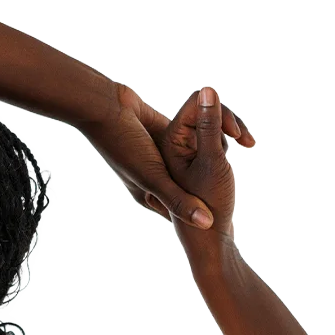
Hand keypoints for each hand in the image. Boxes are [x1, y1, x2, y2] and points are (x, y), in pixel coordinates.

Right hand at [81, 81, 252, 230]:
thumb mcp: (154, 178)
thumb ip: (179, 199)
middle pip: (190, 183)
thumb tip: (208, 225)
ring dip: (210, 156)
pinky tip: (222, 137)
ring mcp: (160, 154)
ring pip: (194, 158)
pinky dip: (205, 135)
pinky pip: (192, 137)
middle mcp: (156, 175)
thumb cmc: (124, 146)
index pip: (181, 211)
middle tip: (230, 191)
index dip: (201, 216)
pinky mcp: (164, 131)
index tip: (222, 223)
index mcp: (148, 193)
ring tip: (229, 163)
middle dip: (210, 184)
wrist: (104, 108)